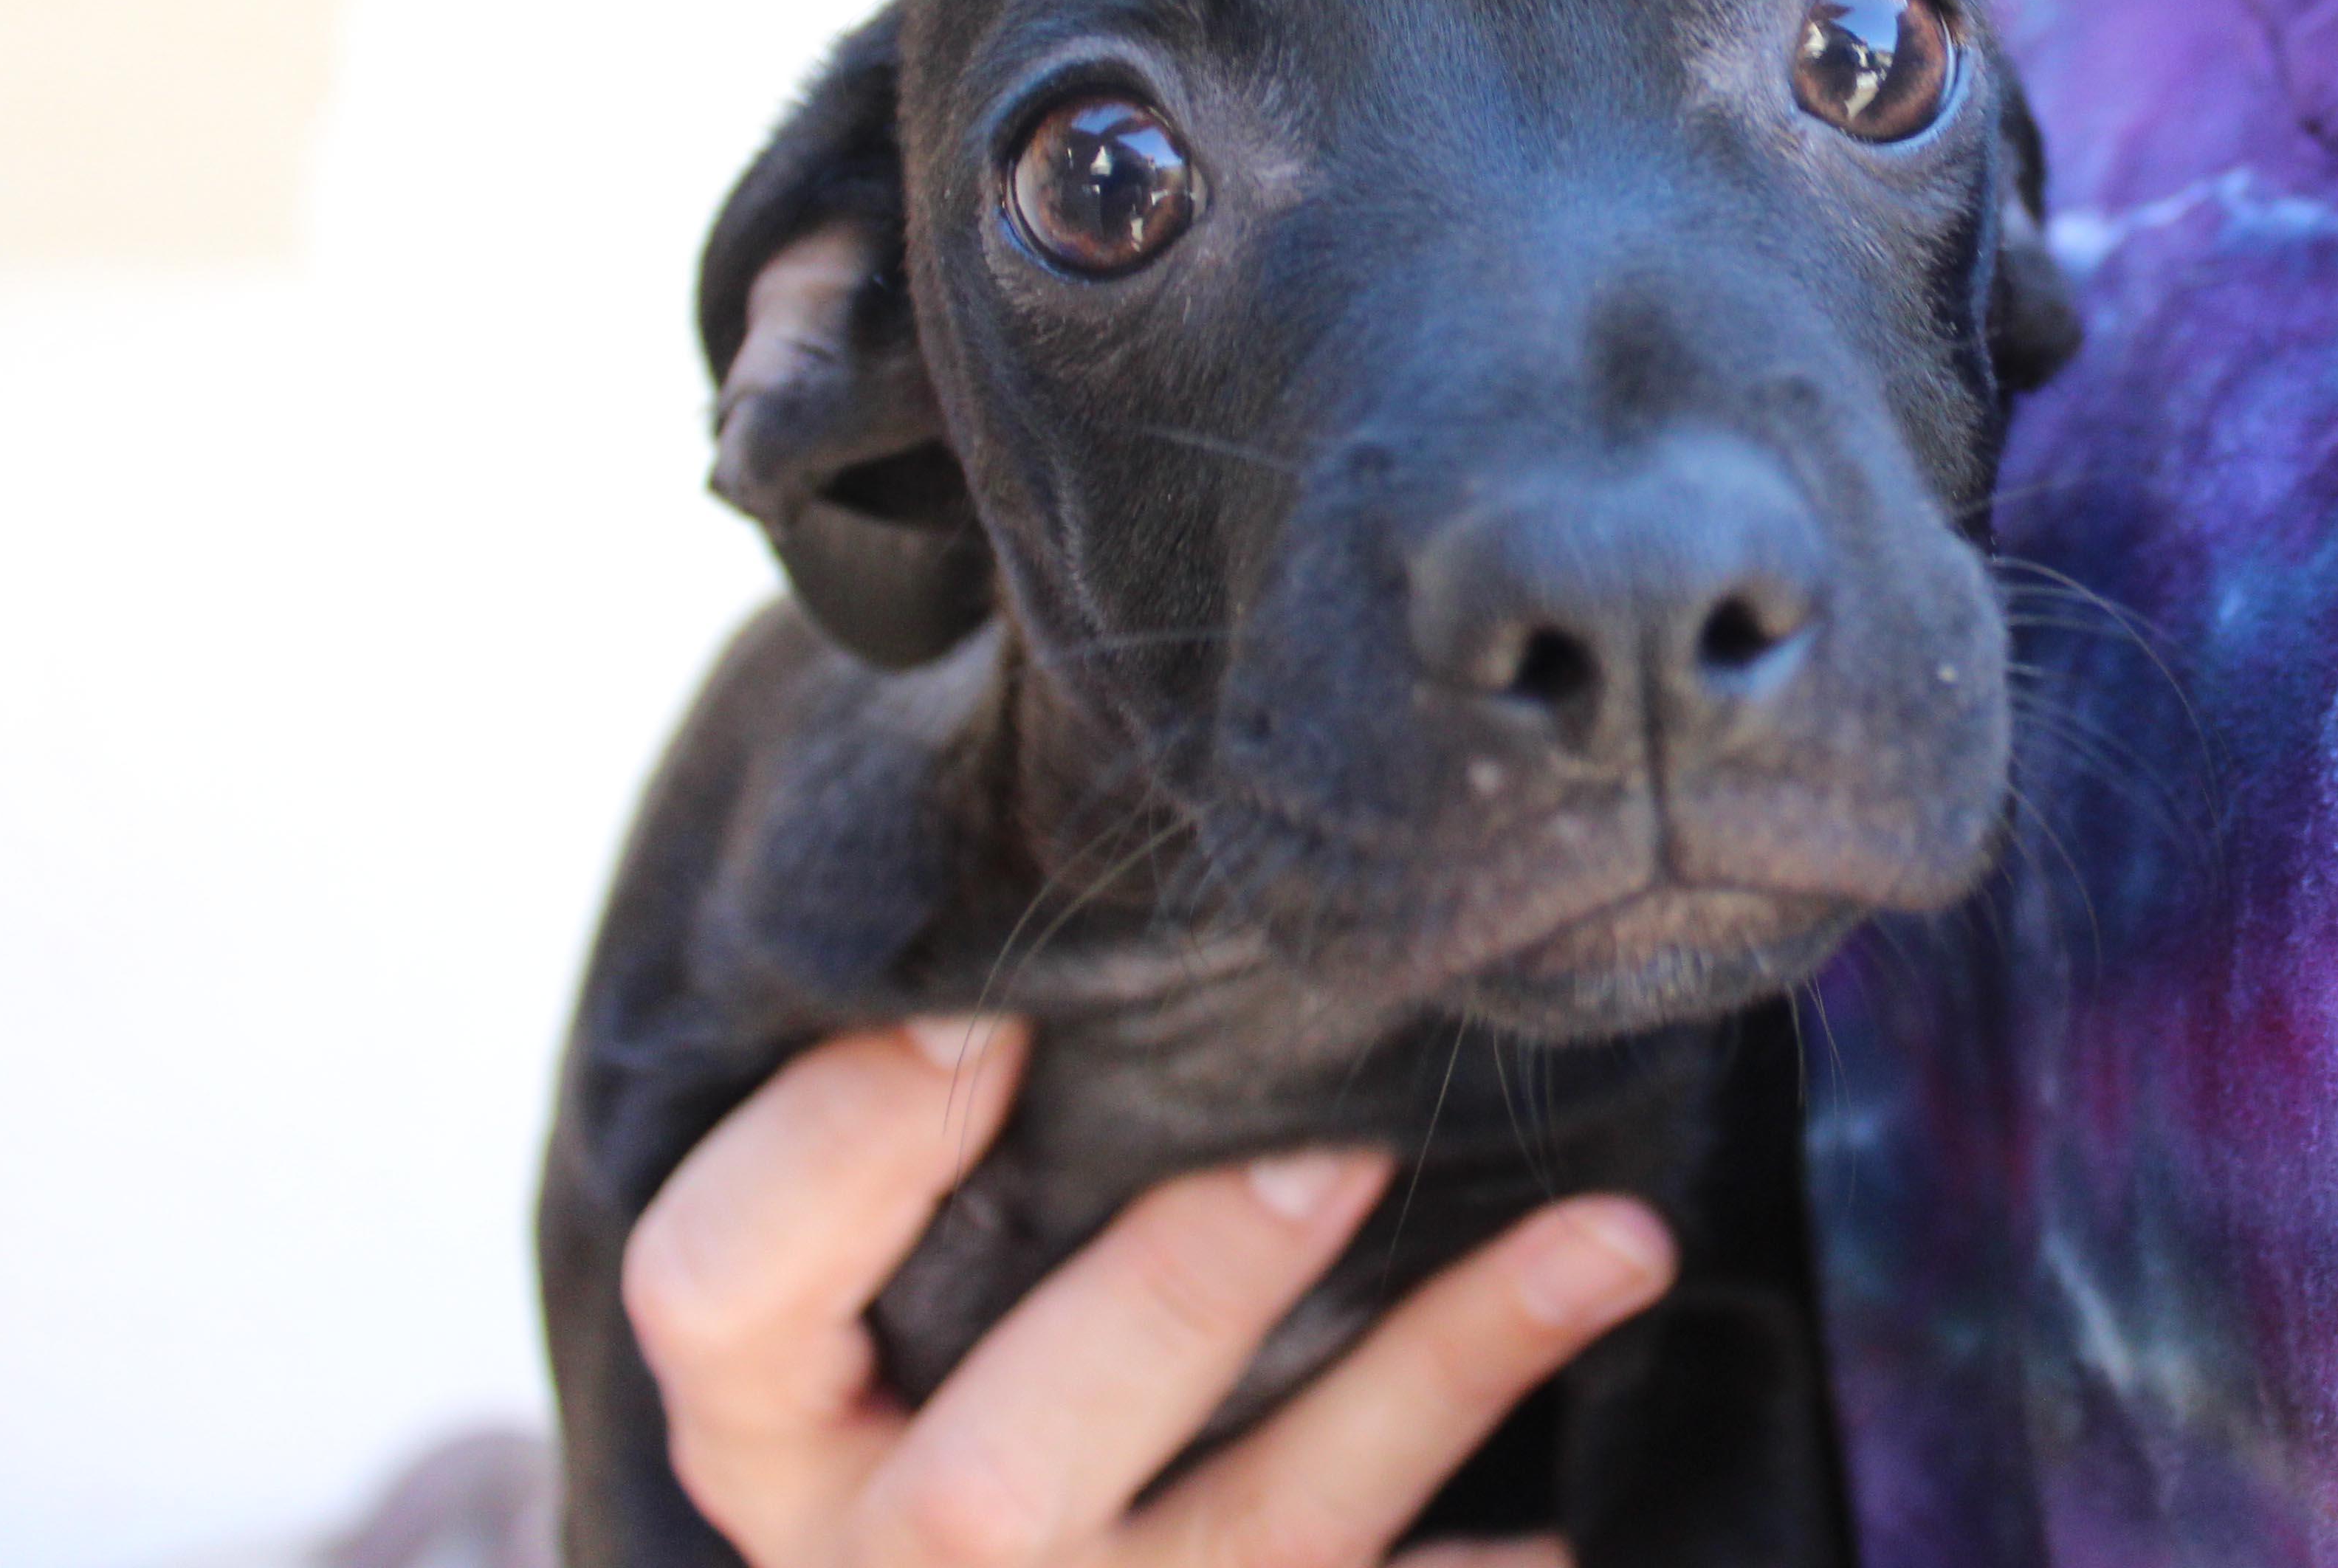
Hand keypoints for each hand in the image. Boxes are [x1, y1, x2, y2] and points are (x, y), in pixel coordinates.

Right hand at [619, 1016, 1675, 1567]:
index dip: (840, 1151)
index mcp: (771, 1422)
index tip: (992, 1001)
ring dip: (1438, 1379)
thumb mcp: (878, 1238)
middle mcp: (891, 1558)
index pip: (717, 1296)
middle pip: (989, 1484)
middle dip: (1176, 1299)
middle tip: (1338, 1145)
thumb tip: (1049, 842)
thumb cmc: (951, 1313)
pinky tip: (1620, 1496)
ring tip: (1606, 1241)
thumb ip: (930, 1086)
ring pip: (1264, 1534)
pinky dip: (1513, 1554)